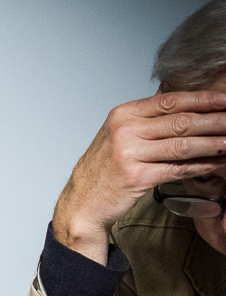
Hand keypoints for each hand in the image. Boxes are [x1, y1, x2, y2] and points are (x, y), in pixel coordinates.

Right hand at [51, 89, 225, 263]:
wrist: (83, 201)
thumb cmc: (104, 168)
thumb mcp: (117, 133)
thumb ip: (145, 116)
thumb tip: (176, 95)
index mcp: (122, 115)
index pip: (170, 101)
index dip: (203, 99)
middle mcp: (125, 131)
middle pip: (181, 121)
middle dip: (215, 121)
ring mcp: (129, 154)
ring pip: (183, 145)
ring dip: (214, 144)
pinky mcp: (137, 177)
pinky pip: (178, 169)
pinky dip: (201, 166)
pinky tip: (216, 163)